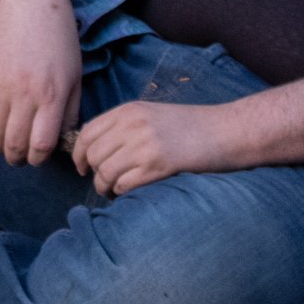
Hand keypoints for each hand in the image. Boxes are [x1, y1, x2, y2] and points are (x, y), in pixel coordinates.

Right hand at [0, 0, 82, 165]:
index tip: (39, 157)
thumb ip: (71, 111)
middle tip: (21, 158)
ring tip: (5, 146)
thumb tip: (62, 139)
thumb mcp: (76, 75)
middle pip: (14, 144)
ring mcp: (0, 84)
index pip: (41, 144)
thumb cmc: (60, 40)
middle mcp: (24, 93)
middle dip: (17, 158)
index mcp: (52, 94)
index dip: (39, 158)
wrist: (32, 3)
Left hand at [72, 101, 234, 195]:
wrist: (225, 131)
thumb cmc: (190, 127)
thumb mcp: (151, 115)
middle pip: (93, 155)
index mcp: (129, 110)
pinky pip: (123, 185)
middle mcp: (132, 125)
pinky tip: (130, 192)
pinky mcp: (158, 165)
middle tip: (103, 183)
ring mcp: (145, 145)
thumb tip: (96, 151)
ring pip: (105, 173)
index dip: (79, 154)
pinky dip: (122, 192)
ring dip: (106, 186)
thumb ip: (124, 127)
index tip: (82, 167)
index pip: (87, 133)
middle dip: (93, 173)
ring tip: (115, 190)